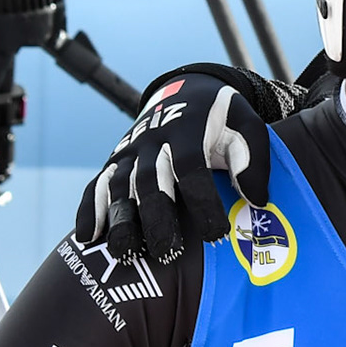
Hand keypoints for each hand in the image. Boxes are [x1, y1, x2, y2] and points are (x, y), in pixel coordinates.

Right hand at [74, 65, 282, 262]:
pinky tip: (89, 238)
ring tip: (125, 254)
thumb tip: (256, 198)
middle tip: (167, 253)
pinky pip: (96, 185)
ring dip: (120, 220)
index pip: (191, 168)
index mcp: (187, 131)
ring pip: (119, 186)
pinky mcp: (114, 162)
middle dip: (157, 218)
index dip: (203, 202)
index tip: (217, 234)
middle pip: (150, 181)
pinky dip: (89, 210)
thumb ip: (253, 157)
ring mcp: (129, 152)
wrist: (185, 92)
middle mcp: (152, 141)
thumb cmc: (222, 119)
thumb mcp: (246, 125)